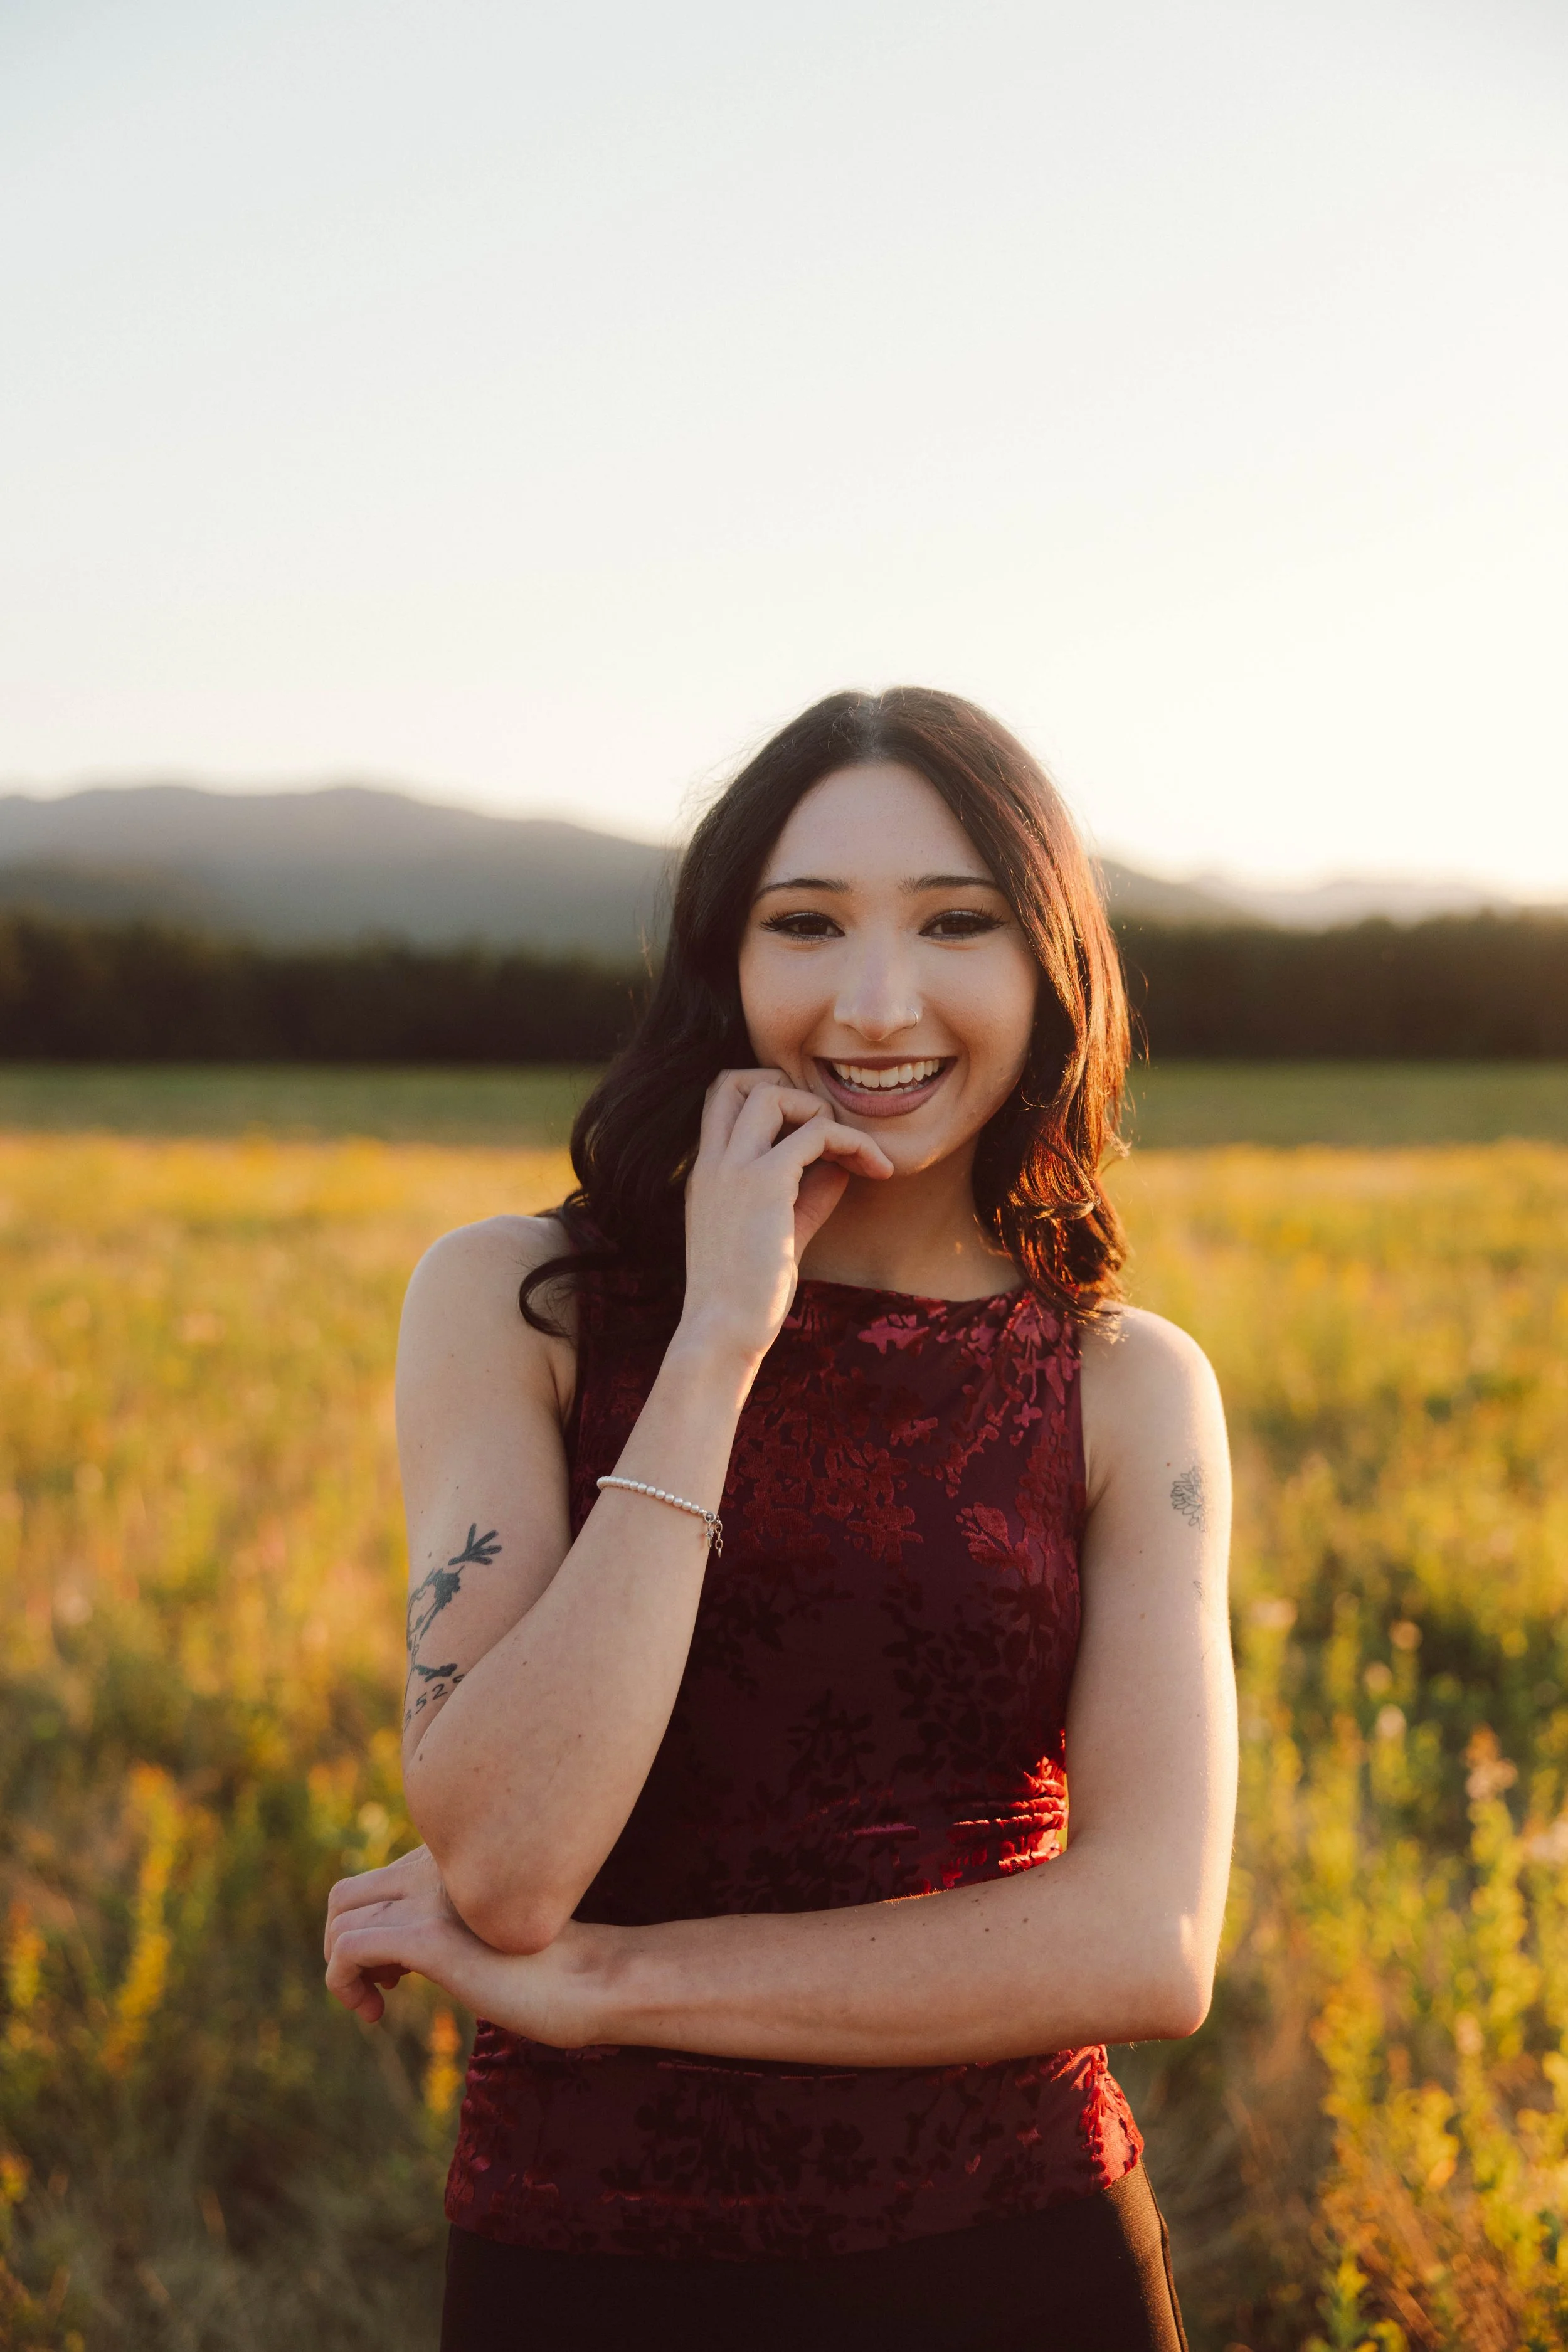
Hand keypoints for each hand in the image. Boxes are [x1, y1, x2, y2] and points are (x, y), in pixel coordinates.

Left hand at [324, 1844, 614, 2045]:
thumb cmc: (545, 1967)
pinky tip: (375, 2013)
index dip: (369, 1932)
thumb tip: (389, 1953)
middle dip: (341, 1947)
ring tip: (377, 2003)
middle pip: (345, 1896)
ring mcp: (430, 1897)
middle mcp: (435, 1866)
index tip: (395, 1974)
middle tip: (380, 1987)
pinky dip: (343, 1985)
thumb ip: (443, 1920)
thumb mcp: (483, 1930)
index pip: (373, 1884)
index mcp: (451, 1859)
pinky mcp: (428, 1936)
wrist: (590, 1980)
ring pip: (339, 1923)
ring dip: (341, 1972)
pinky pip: (348, 1950)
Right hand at [679, 1069, 891, 1365]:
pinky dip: (854, 1143)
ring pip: (774, 1092)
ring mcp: (734, 1168)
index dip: (768, 1096)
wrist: (721, 1332)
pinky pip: (817, 1131)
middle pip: (738, 1080)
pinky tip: (877, 1172)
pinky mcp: (764, 1182)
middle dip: (790, 1089)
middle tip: (828, 1132)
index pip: (723, 1098)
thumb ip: (807, 1193)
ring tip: (854, 1153)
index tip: (811, 1136)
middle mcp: (713, 1161)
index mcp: (707, 1172)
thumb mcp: (782, 1233)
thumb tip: (844, 1163)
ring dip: (823, 1111)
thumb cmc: (749, 1295)